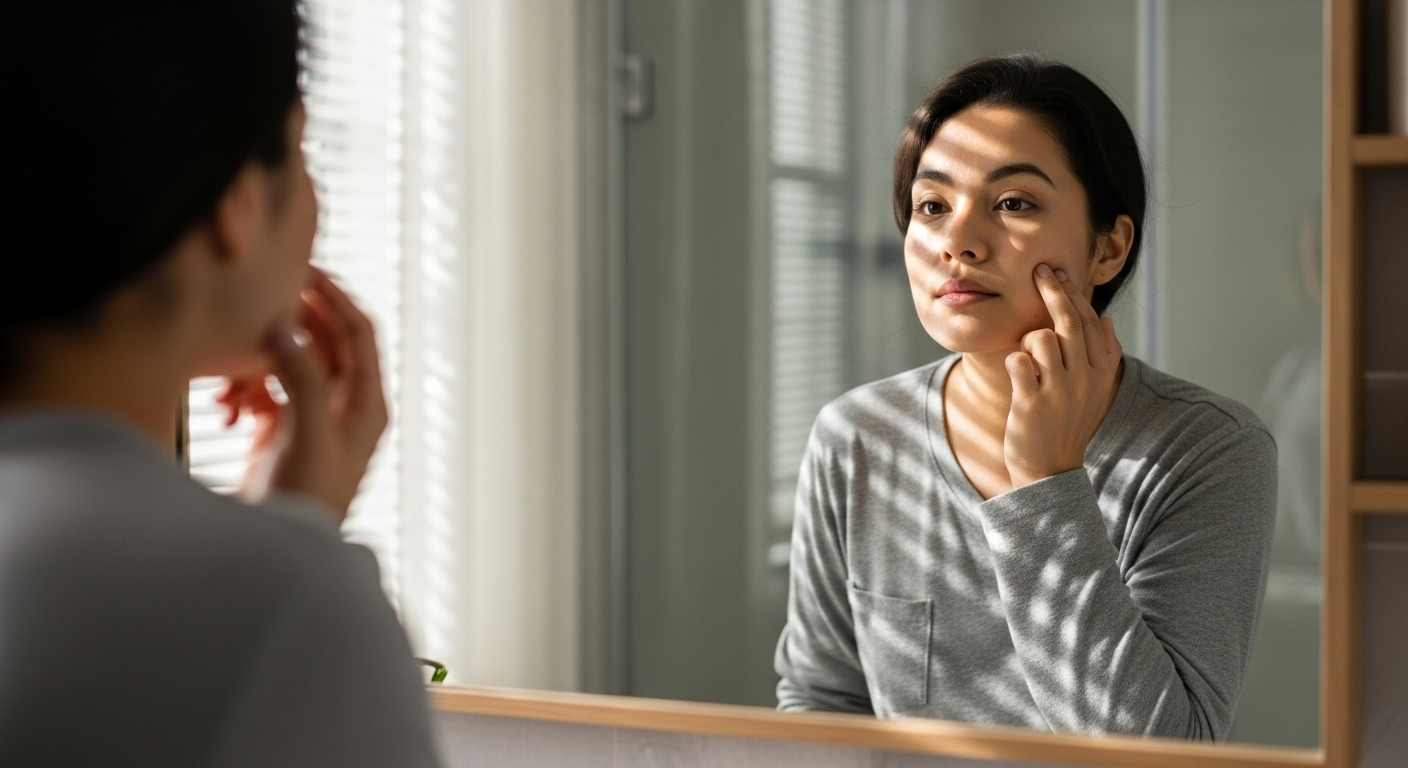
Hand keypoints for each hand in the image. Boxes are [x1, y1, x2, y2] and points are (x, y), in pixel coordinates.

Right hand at [216, 269, 388, 522]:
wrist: (281, 551)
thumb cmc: (309, 499)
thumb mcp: (310, 433)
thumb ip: (304, 378)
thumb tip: (288, 329)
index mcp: (368, 404)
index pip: (359, 332)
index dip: (334, 297)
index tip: (304, 269)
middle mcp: (348, 407)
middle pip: (326, 343)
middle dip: (293, 324)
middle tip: (259, 299)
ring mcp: (316, 418)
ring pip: (293, 366)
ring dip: (263, 363)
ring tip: (235, 381)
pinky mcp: (286, 433)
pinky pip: (269, 393)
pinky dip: (249, 391)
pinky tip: (228, 408)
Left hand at [1003, 263, 1122, 488]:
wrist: (1049, 471)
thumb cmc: (1067, 425)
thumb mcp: (1094, 393)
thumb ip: (1104, 358)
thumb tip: (1106, 322)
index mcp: (1102, 373)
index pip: (1090, 321)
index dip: (1074, 293)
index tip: (1059, 272)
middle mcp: (1085, 379)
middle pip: (1069, 321)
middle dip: (1053, 290)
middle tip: (1039, 270)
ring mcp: (1059, 391)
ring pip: (1042, 337)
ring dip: (1029, 341)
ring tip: (1030, 364)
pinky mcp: (1032, 403)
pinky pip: (1018, 361)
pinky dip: (1014, 362)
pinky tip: (1019, 376)